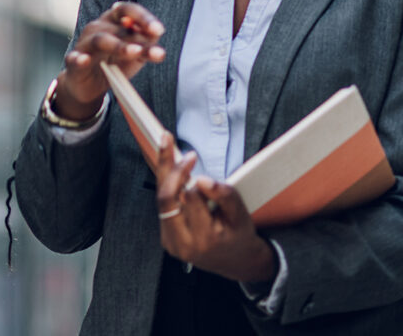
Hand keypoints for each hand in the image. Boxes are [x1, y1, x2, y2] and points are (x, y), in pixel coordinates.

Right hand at [52, 1, 166, 120]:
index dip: (143, 17)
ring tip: (135, 52)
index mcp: (112, 22)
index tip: (158, 30)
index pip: (126, 11)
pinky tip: (84, 60)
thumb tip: (157, 34)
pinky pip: (75, 58)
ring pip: (100, 40)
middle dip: (136, 32)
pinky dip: (79, 58)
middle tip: (154, 36)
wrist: (88, 85)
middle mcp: (97, 28)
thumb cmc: (112, 64)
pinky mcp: (73, 62)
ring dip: (118, 45)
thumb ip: (146, 43)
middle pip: (115, 25)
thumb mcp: (134, 54)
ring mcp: (84, 44)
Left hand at [154, 134, 276, 284]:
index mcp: (204, 239)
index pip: (190, 198)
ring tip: (165, 146)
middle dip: (168, 168)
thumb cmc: (240, 235)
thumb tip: (203, 179)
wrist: (237, 262)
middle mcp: (183, 244)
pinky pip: (164, 208)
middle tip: (167, 141)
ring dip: (165, 174)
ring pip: (161, 201)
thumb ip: (225, 196)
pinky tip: (172, 170)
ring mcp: (172, 244)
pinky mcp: (167, 239)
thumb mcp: (241, 215)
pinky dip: (168, 187)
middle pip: (166, 199)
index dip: (188, 174)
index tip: (192, 155)